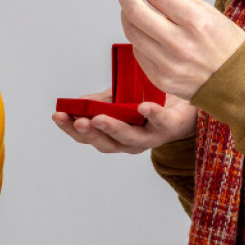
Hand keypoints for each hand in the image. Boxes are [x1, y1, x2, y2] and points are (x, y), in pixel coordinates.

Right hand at [52, 88, 197, 153]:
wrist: (186, 102)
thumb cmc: (150, 100)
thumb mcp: (120, 100)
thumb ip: (101, 102)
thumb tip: (79, 103)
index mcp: (115, 137)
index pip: (88, 137)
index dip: (71, 129)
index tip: (57, 115)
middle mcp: (131, 142)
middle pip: (107, 144)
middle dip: (91, 133)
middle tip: (78, 121)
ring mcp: (151, 137)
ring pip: (130, 139)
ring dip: (113, 129)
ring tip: (99, 117)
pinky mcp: (170, 126)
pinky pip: (161, 122)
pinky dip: (152, 115)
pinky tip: (142, 107)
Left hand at [118, 0, 244, 96]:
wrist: (240, 83)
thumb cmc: (227, 46)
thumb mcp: (208, 12)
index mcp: (195, 21)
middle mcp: (180, 44)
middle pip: (134, 12)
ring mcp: (167, 64)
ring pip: (131, 32)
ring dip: (128, 14)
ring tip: (135, 7)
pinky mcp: (160, 79)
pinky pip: (137, 51)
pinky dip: (139, 37)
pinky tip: (148, 32)